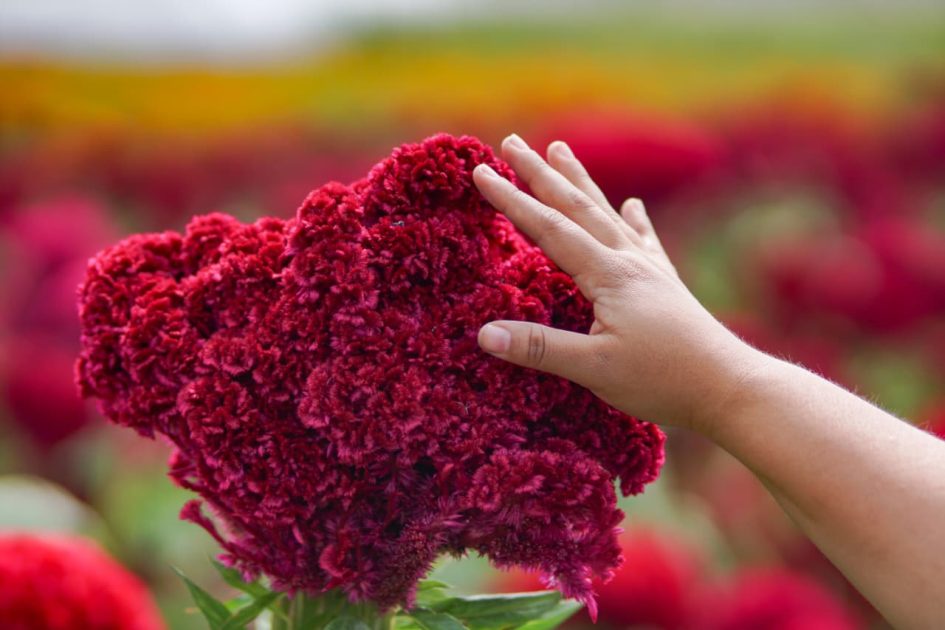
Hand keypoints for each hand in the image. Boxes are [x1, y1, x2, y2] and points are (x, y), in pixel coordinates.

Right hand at [473, 134, 760, 431]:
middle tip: (512, 142)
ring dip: (579, 182)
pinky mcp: (666, 284)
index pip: (549, 229)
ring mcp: (649, 270)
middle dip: (540, 174)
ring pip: (606, 214)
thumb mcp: (594, 369)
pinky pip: (644, 240)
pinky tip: (633, 205)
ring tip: (560, 150)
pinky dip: (633, 219)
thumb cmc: (662, 380)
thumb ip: (540, 348)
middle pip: (577, 207)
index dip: (512, 200)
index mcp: (608, 275)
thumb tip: (483, 334)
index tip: (482, 172)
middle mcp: (628, 261)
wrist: (729, 386)